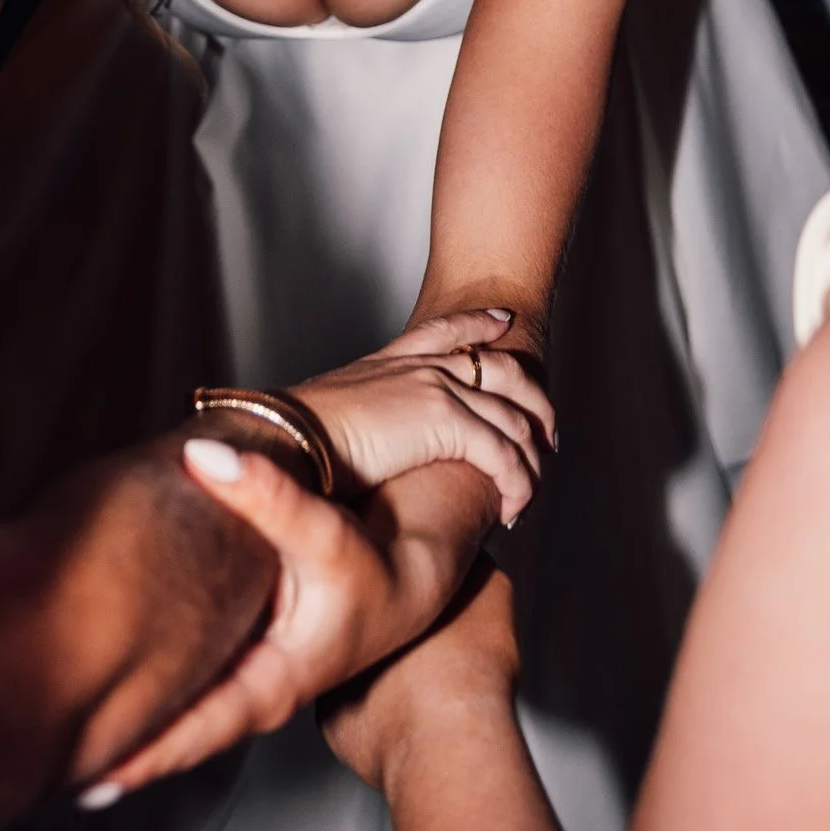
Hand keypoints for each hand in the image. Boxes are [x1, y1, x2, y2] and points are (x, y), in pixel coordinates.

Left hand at [77, 437, 489, 801]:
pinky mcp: (253, 639)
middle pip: (173, 719)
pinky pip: (197, 670)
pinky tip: (124, 651)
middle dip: (116, 733)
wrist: (429, 582)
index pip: (191, 730)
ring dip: (135, 702)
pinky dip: (160, 670)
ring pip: (182, 696)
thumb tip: (202, 456)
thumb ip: (271, 501)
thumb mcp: (334, 545)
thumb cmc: (392, 583)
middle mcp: (253, 681)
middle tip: (45, 747)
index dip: (139, 752)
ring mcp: (253, 663)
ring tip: (67, 713)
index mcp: (268, 681)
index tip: (83, 775)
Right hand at [295, 311, 555, 528]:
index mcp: (388, 362)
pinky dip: (516, 483)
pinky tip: (512, 509)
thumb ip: (351, 426)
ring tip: (530, 489)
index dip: (479, 323)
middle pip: (499, 366)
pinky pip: (502, 454)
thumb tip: (343, 455)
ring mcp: (435, 388)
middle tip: (548, 434)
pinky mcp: (444, 420)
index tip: (503, 321)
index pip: (445, 330)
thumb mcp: (326, 422)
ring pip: (511, 416)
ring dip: (529, 457)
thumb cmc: (289, 444)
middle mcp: (417, 367)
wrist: (281, 439)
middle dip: (533, 398)